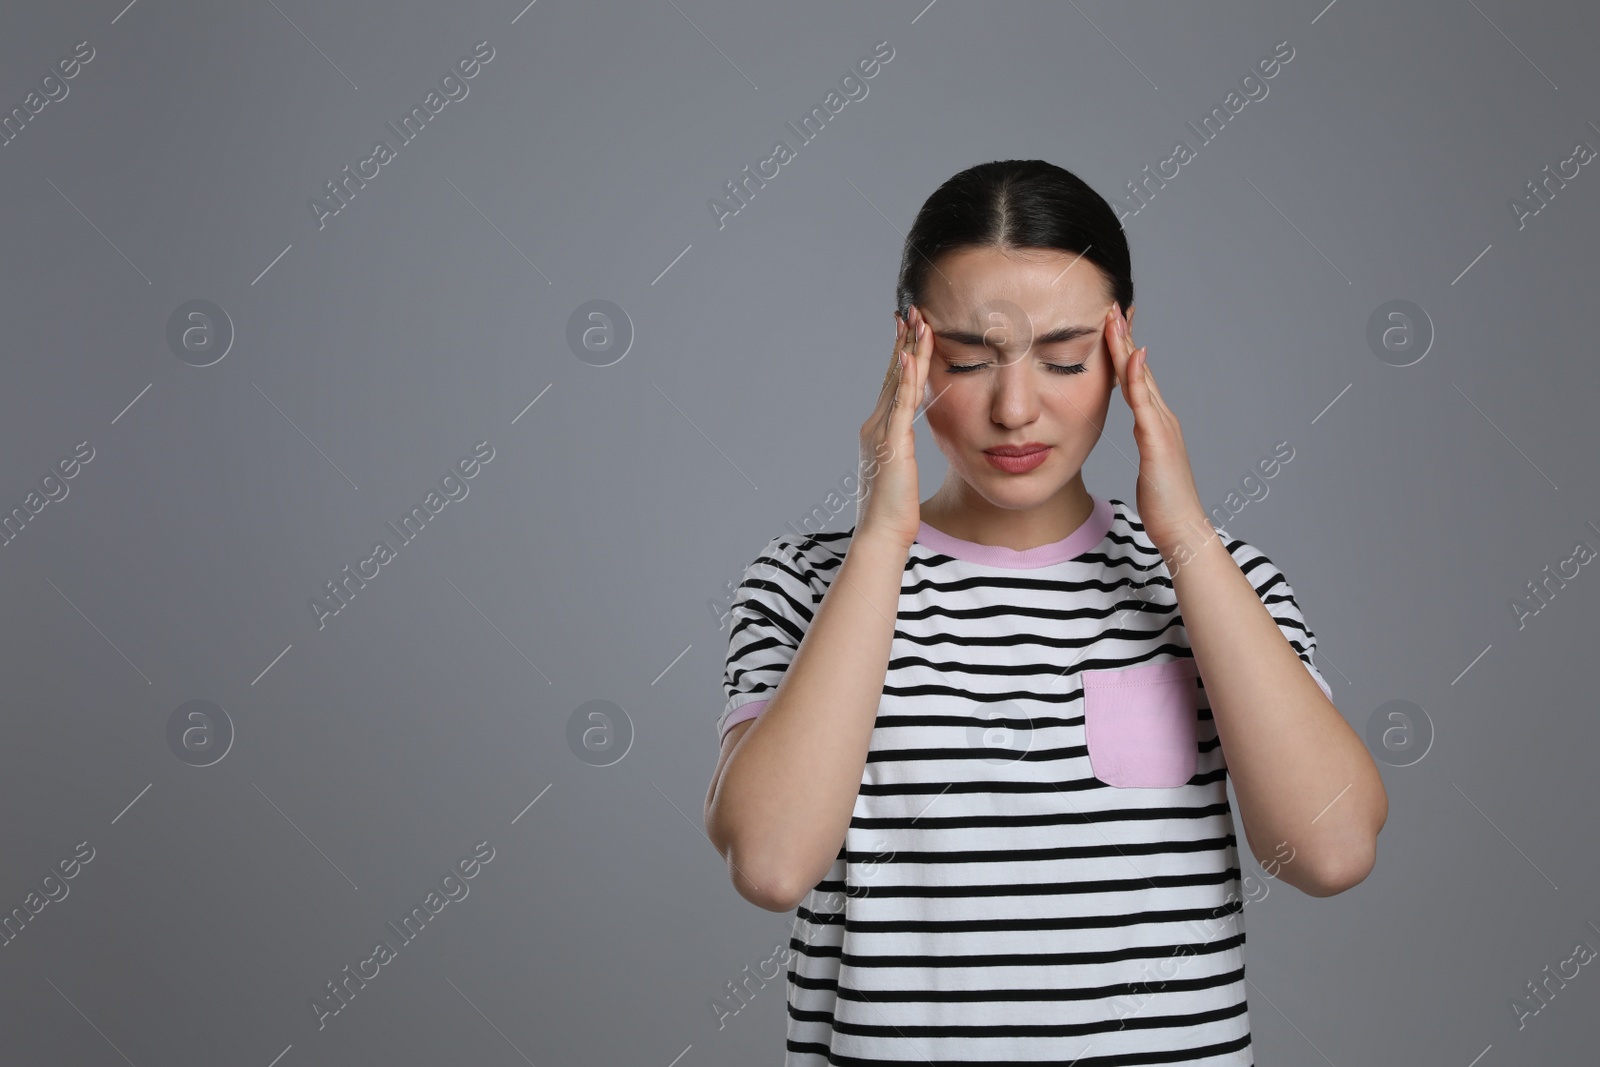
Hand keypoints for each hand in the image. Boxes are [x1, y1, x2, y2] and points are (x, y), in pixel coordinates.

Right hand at [856, 303, 932, 549]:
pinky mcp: (892, 443)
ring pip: (898, 382)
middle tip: (911, 311)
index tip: (909, 330)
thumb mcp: (899, 473)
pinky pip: (901, 404)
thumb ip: (900, 452)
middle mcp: (876, 426)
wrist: (881, 533)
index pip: (893, 385)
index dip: (901, 356)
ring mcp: (882, 432)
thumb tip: (904, 444)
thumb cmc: (893, 512)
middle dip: (903, 342)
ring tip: (918, 322)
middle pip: (893, 375)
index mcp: (879, 431)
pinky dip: (906, 379)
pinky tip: (910, 357)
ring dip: (909, 350)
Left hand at [1105, 302, 1211, 559]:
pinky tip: (1132, 356)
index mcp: (1156, 424)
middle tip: (1112, 306)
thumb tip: (1139, 432)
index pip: (1135, 379)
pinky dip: (1138, 378)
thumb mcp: (1149, 467)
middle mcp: (1162, 418)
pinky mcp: (1159, 441)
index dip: (1123, 351)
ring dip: (1127, 347)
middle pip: (1139, 369)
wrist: (1183, 529)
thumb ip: (1146, 444)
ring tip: (1115, 318)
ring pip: (1141, 378)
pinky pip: (1145, 403)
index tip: (1110, 325)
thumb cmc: (1165, 504)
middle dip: (1125, 337)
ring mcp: (1163, 427)